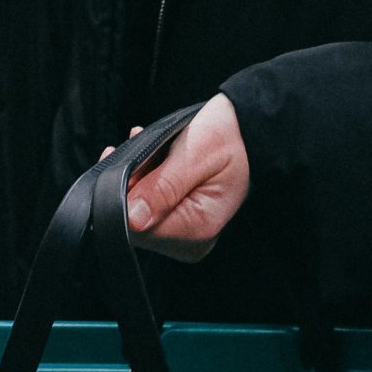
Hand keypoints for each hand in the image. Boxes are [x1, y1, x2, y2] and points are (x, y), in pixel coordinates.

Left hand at [116, 94, 250, 261]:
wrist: (250, 131)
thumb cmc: (229, 138)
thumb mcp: (196, 154)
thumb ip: (163, 186)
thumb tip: (132, 218)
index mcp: (198, 228)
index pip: (136, 227)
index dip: (120, 193)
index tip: (120, 158)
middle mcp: (192, 240)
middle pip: (133, 221)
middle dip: (128, 183)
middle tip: (137, 144)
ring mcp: (187, 233)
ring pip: (137, 212)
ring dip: (135, 178)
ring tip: (148, 147)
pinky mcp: (182, 221)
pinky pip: (148, 207)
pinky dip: (144, 181)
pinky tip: (151, 158)